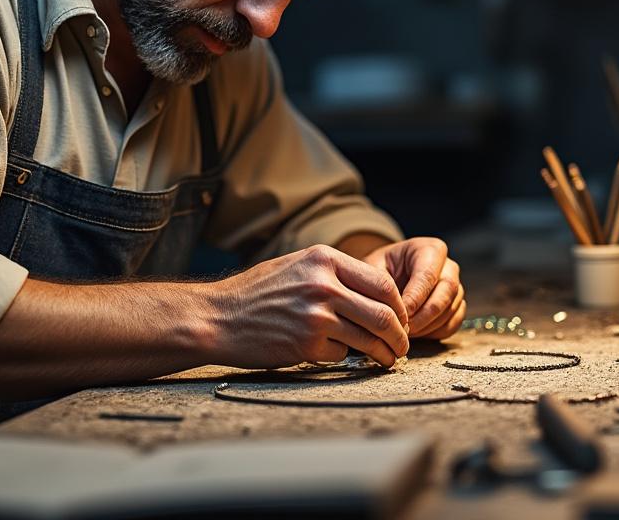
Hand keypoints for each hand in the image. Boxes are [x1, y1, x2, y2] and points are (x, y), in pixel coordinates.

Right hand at [211, 245, 409, 368]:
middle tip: (402, 346)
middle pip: (383, 314)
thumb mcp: (296, 265)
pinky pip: (341, 355)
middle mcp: (323, 285)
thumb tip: (374, 293)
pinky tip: (332, 353)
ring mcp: (316, 316)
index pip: (382, 284)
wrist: (216, 317)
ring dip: (383, 353)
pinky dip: (343, 357)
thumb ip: (333, 273)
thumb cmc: (255, 292)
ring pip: (369, 339)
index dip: (399, 305)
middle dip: (399, 335)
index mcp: (324, 259)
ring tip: (386, 358)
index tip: (401, 318)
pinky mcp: (306, 345)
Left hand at [362, 237, 465, 339]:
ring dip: (427, 326)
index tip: (400, 316)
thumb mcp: (374, 267)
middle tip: (403, 329)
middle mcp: (448, 267)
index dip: (415, 298)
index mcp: (430, 249)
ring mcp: (456, 287)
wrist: (389, 275)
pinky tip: (415, 333)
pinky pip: (452, 324)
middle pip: (446, 292)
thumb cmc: (381, 269)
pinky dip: (434, 333)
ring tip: (403, 332)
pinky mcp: (456, 306)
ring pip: (450, 310)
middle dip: (424, 315)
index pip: (428, 275)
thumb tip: (391, 308)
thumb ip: (381, 283)